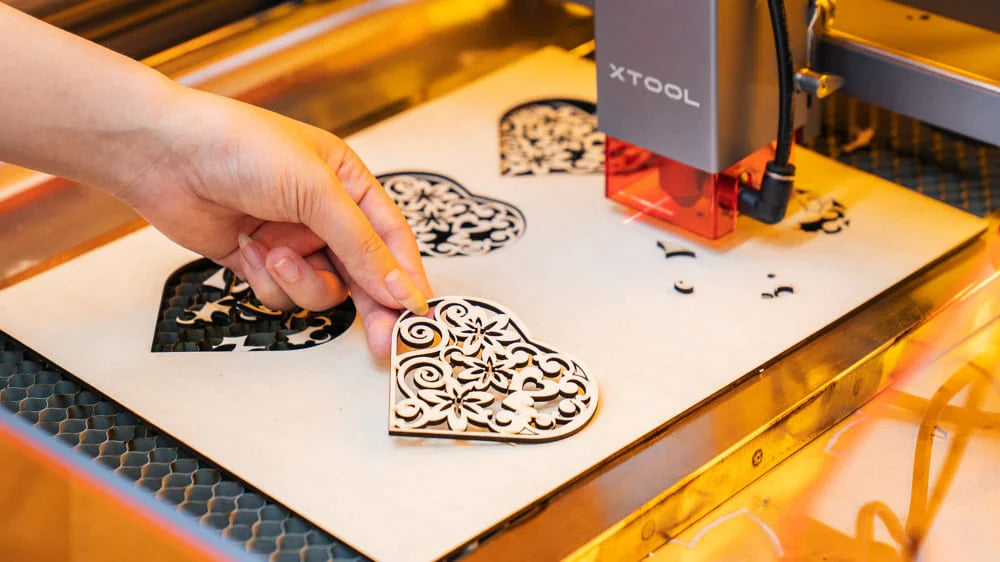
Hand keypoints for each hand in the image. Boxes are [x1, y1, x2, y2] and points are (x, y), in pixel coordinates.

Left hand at [114, 86, 430, 357]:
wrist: (164, 154)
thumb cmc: (242, 147)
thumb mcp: (317, 192)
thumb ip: (362, 245)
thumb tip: (401, 288)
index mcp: (349, 184)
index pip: (391, 239)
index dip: (406, 277)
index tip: (416, 314)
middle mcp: (324, 214)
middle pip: (362, 273)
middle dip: (369, 305)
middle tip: (380, 340)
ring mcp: (291, 239)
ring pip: (320, 288)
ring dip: (300, 282)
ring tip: (274, 256)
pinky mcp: (258, 260)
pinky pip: (280, 292)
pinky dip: (266, 279)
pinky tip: (247, 247)